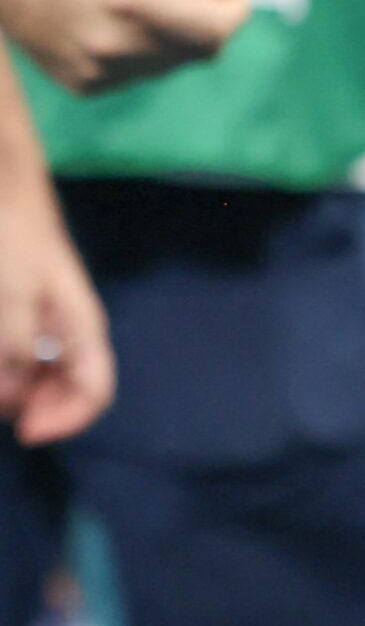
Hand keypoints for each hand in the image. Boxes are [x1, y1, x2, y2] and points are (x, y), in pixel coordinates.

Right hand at [0, 0, 249, 95]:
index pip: (214, 30)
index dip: (236, 10)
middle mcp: (112, 43)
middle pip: (199, 50)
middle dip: (208, 16)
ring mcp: (93, 69)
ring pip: (171, 63)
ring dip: (178, 31)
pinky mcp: (80, 83)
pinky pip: (138, 72)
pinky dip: (147, 47)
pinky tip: (123, 13)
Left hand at [0, 192, 114, 446]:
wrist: (3, 194)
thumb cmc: (12, 240)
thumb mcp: (12, 297)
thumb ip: (12, 349)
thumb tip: (11, 394)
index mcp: (81, 329)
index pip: (95, 393)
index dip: (65, 422)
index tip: (24, 431)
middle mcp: (68, 334)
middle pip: (64, 392)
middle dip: (31, 405)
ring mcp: (44, 326)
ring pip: (36, 378)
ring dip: (12, 388)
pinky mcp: (20, 318)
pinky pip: (17, 358)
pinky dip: (4, 369)